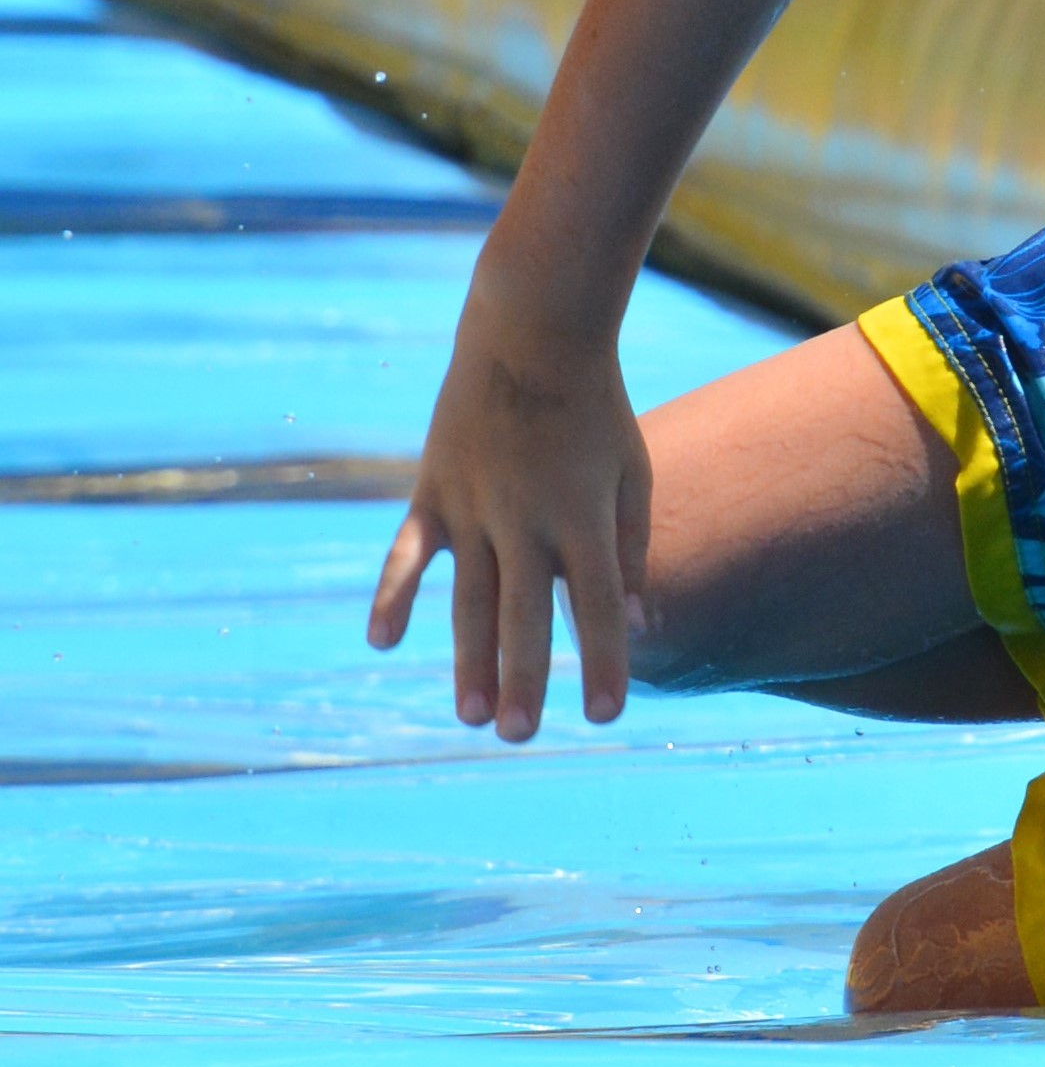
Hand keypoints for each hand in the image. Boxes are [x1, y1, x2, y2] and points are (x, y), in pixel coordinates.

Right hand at [367, 276, 650, 740]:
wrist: (534, 329)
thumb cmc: (596, 407)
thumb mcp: (632, 472)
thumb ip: (634, 551)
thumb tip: (642, 626)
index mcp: (584, 514)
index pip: (598, 603)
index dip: (604, 660)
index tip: (607, 716)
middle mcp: (528, 516)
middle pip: (526, 610)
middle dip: (525, 676)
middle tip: (520, 737)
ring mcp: (474, 503)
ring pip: (468, 596)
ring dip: (468, 658)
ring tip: (473, 717)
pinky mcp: (433, 488)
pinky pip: (408, 552)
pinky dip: (393, 595)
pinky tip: (381, 641)